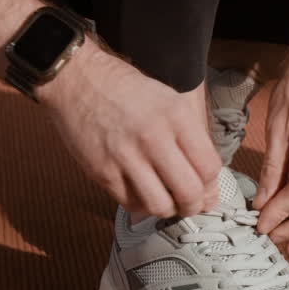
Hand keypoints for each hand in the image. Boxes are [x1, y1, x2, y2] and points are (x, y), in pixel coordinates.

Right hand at [38, 38, 221, 218]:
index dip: (211, 184)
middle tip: (190, 203)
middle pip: (189, 192)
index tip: (205, 186)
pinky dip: (141, 204)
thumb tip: (209, 186)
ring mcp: (125, 156)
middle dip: (194, 205)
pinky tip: (142, 191)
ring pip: (160, 206)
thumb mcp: (169, 101)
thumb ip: (192, 141)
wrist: (77, 80)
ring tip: (166, 198)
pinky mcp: (102, 172)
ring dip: (168, 209)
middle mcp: (153, 137)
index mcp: (176, 116)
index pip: (209, 167)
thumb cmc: (126, 90)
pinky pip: (131, 204)